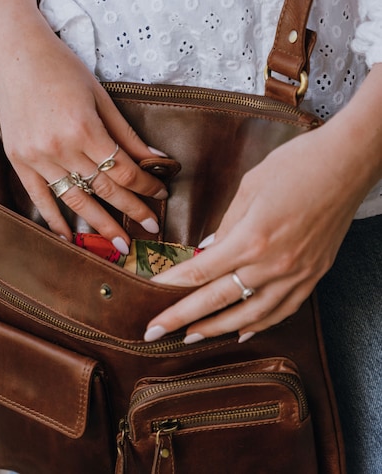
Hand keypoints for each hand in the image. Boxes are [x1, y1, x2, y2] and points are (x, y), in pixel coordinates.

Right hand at [0, 0, 167, 250]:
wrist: (15, 52)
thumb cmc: (62, 68)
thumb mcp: (100, 95)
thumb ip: (126, 132)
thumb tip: (155, 159)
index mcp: (84, 129)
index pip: (124, 170)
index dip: (146, 186)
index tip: (161, 194)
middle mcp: (60, 148)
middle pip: (104, 190)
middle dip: (132, 210)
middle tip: (151, 229)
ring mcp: (36, 158)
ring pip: (75, 201)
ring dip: (100, 225)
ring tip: (119, 244)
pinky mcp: (18, 161)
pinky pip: (39, 198)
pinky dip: (54, 220)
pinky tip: (69, 238)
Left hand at [144, 118, 374, 343]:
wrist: (347, 162)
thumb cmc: (295, 165)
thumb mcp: (249, 188)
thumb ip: (225, 225)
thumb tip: (207, 251)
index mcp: (251, 239)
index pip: (200, 273)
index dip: (172, 289)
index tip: (151, 299)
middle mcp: (273, 264)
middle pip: (218, 300)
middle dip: (182, 319)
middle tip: (155, 333)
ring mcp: (297, 274)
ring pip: (251, 314)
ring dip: (218, 329)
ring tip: (192, 337)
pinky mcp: (314, 275)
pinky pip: (283, 310)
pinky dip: (260, 324)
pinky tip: (243, 331)